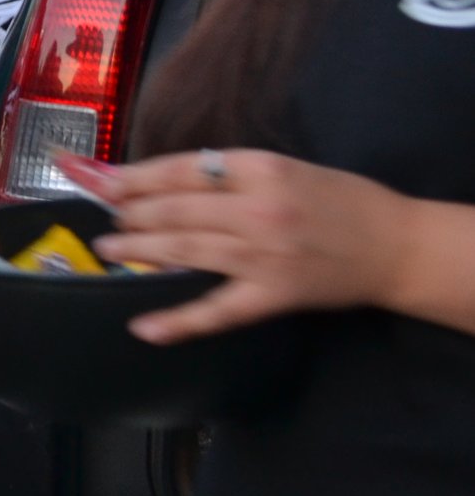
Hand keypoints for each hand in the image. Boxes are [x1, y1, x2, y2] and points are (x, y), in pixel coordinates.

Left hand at [68, 149, 416, 344]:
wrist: (396, 244)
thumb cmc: (337, 200)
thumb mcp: (281, 168)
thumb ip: (225, 174)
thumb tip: (161, 180)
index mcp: (259, 168)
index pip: (179, 169)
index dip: (133, 177)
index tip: (100, 181)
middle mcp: (257, 209)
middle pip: (175, 209)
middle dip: (130, 213)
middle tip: (102, 219)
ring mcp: (263, 255)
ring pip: (186, 249)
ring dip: (140, 250)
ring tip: (108, 250)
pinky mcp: (273, 295)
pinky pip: (216, 310)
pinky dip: (178, 321)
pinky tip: (144, 327)